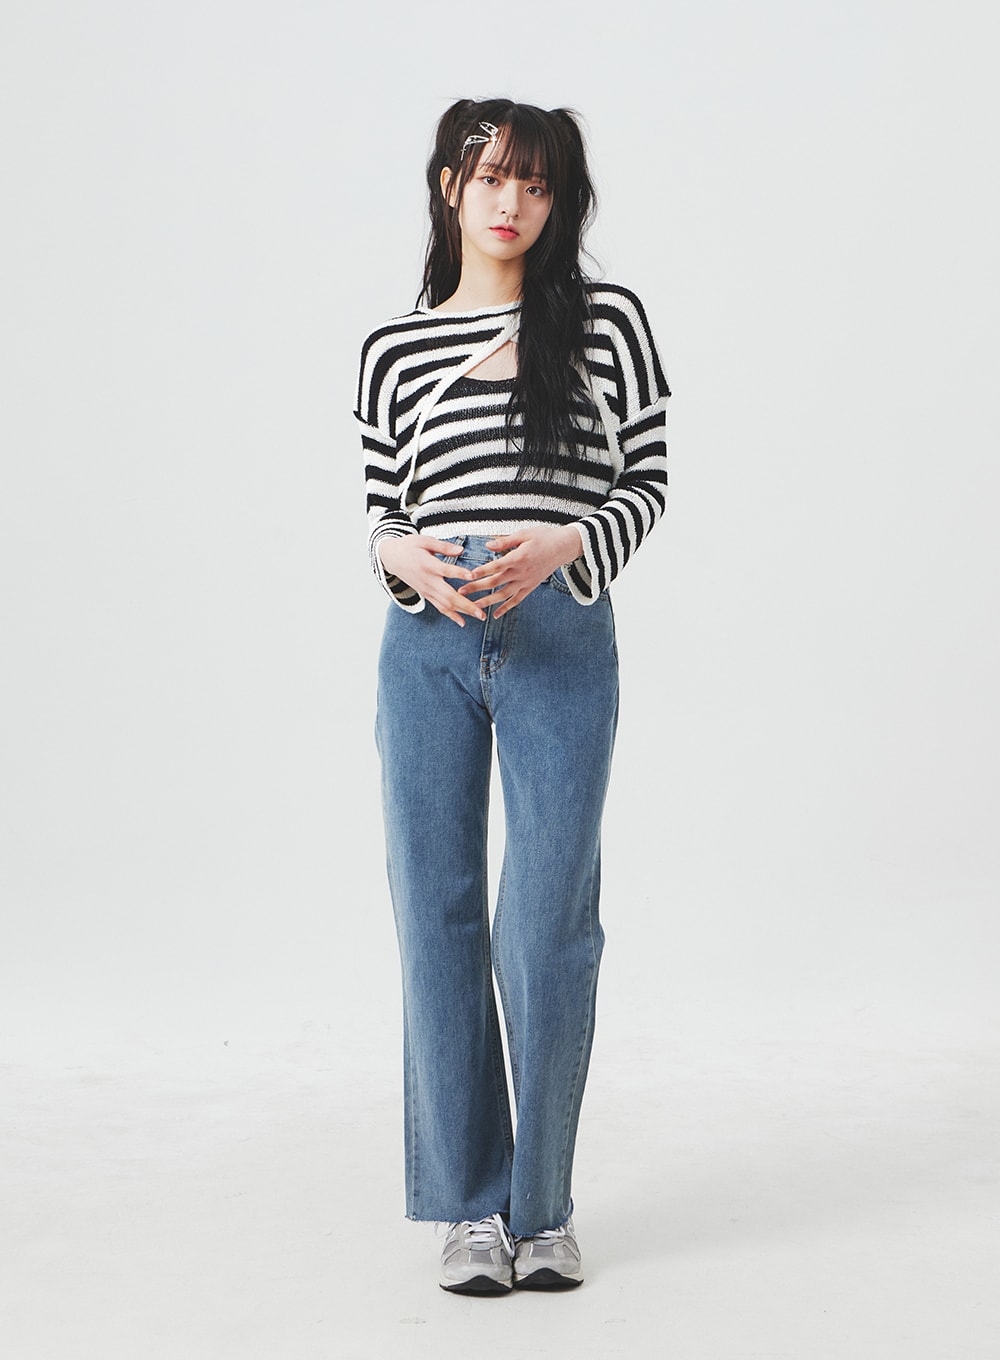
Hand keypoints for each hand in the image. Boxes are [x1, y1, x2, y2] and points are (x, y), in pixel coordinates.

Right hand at [377, 535, 487, 626]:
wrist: (390, 558)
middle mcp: (428, 580)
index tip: (473, 575)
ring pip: (446, 605)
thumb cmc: (409, 546)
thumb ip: (443, 547)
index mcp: (428, 564)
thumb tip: (461, 550)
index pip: (446, 570)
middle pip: (449, 595)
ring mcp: (426, 590)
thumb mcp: (425, 541)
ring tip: (479, 616)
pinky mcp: (425, 595)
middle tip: (482, 613)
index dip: (460, 573)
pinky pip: (439, 607)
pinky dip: (452, 615)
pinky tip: (463, 622)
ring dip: (463, 612)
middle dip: (467, 605)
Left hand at [456, 524, 583, 617]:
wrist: (564, 547)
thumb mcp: (524, 534)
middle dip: (476, 588)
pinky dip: (505, 608)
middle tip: (460, 592)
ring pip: (503, 595)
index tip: (468, 575)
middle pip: (495, 582)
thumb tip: (487, 545)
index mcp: (519, 557)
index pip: (496, 566)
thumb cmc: (544, 537)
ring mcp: (526, 582)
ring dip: (487, 601)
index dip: (481, 571)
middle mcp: (521, 572)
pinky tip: (494, 615)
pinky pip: (516, 600)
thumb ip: (505, 541)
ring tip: (472, 606)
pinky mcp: (531, 587)